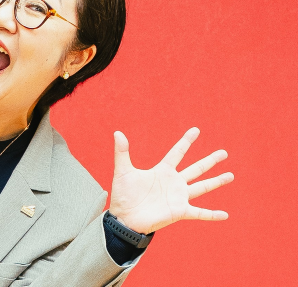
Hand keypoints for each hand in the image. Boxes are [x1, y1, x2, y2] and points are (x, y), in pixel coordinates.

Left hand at [108, 128, 233, 234]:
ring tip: (231, 175)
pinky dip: (212, 214)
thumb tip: (117, 132)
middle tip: (224, 152)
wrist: (124, 218)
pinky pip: (200, 213)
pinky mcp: (179, 211)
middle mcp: (173, 183)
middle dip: (210, 160)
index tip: (196, 130)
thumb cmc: (123, 196)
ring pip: (202, 187)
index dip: (186, 141)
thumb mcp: (123, 171)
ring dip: (216, 181)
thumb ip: (121, 152)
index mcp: (162, 171)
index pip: (177, 152)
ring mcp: (178, 197)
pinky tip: (226, 215)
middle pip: (196, 168)